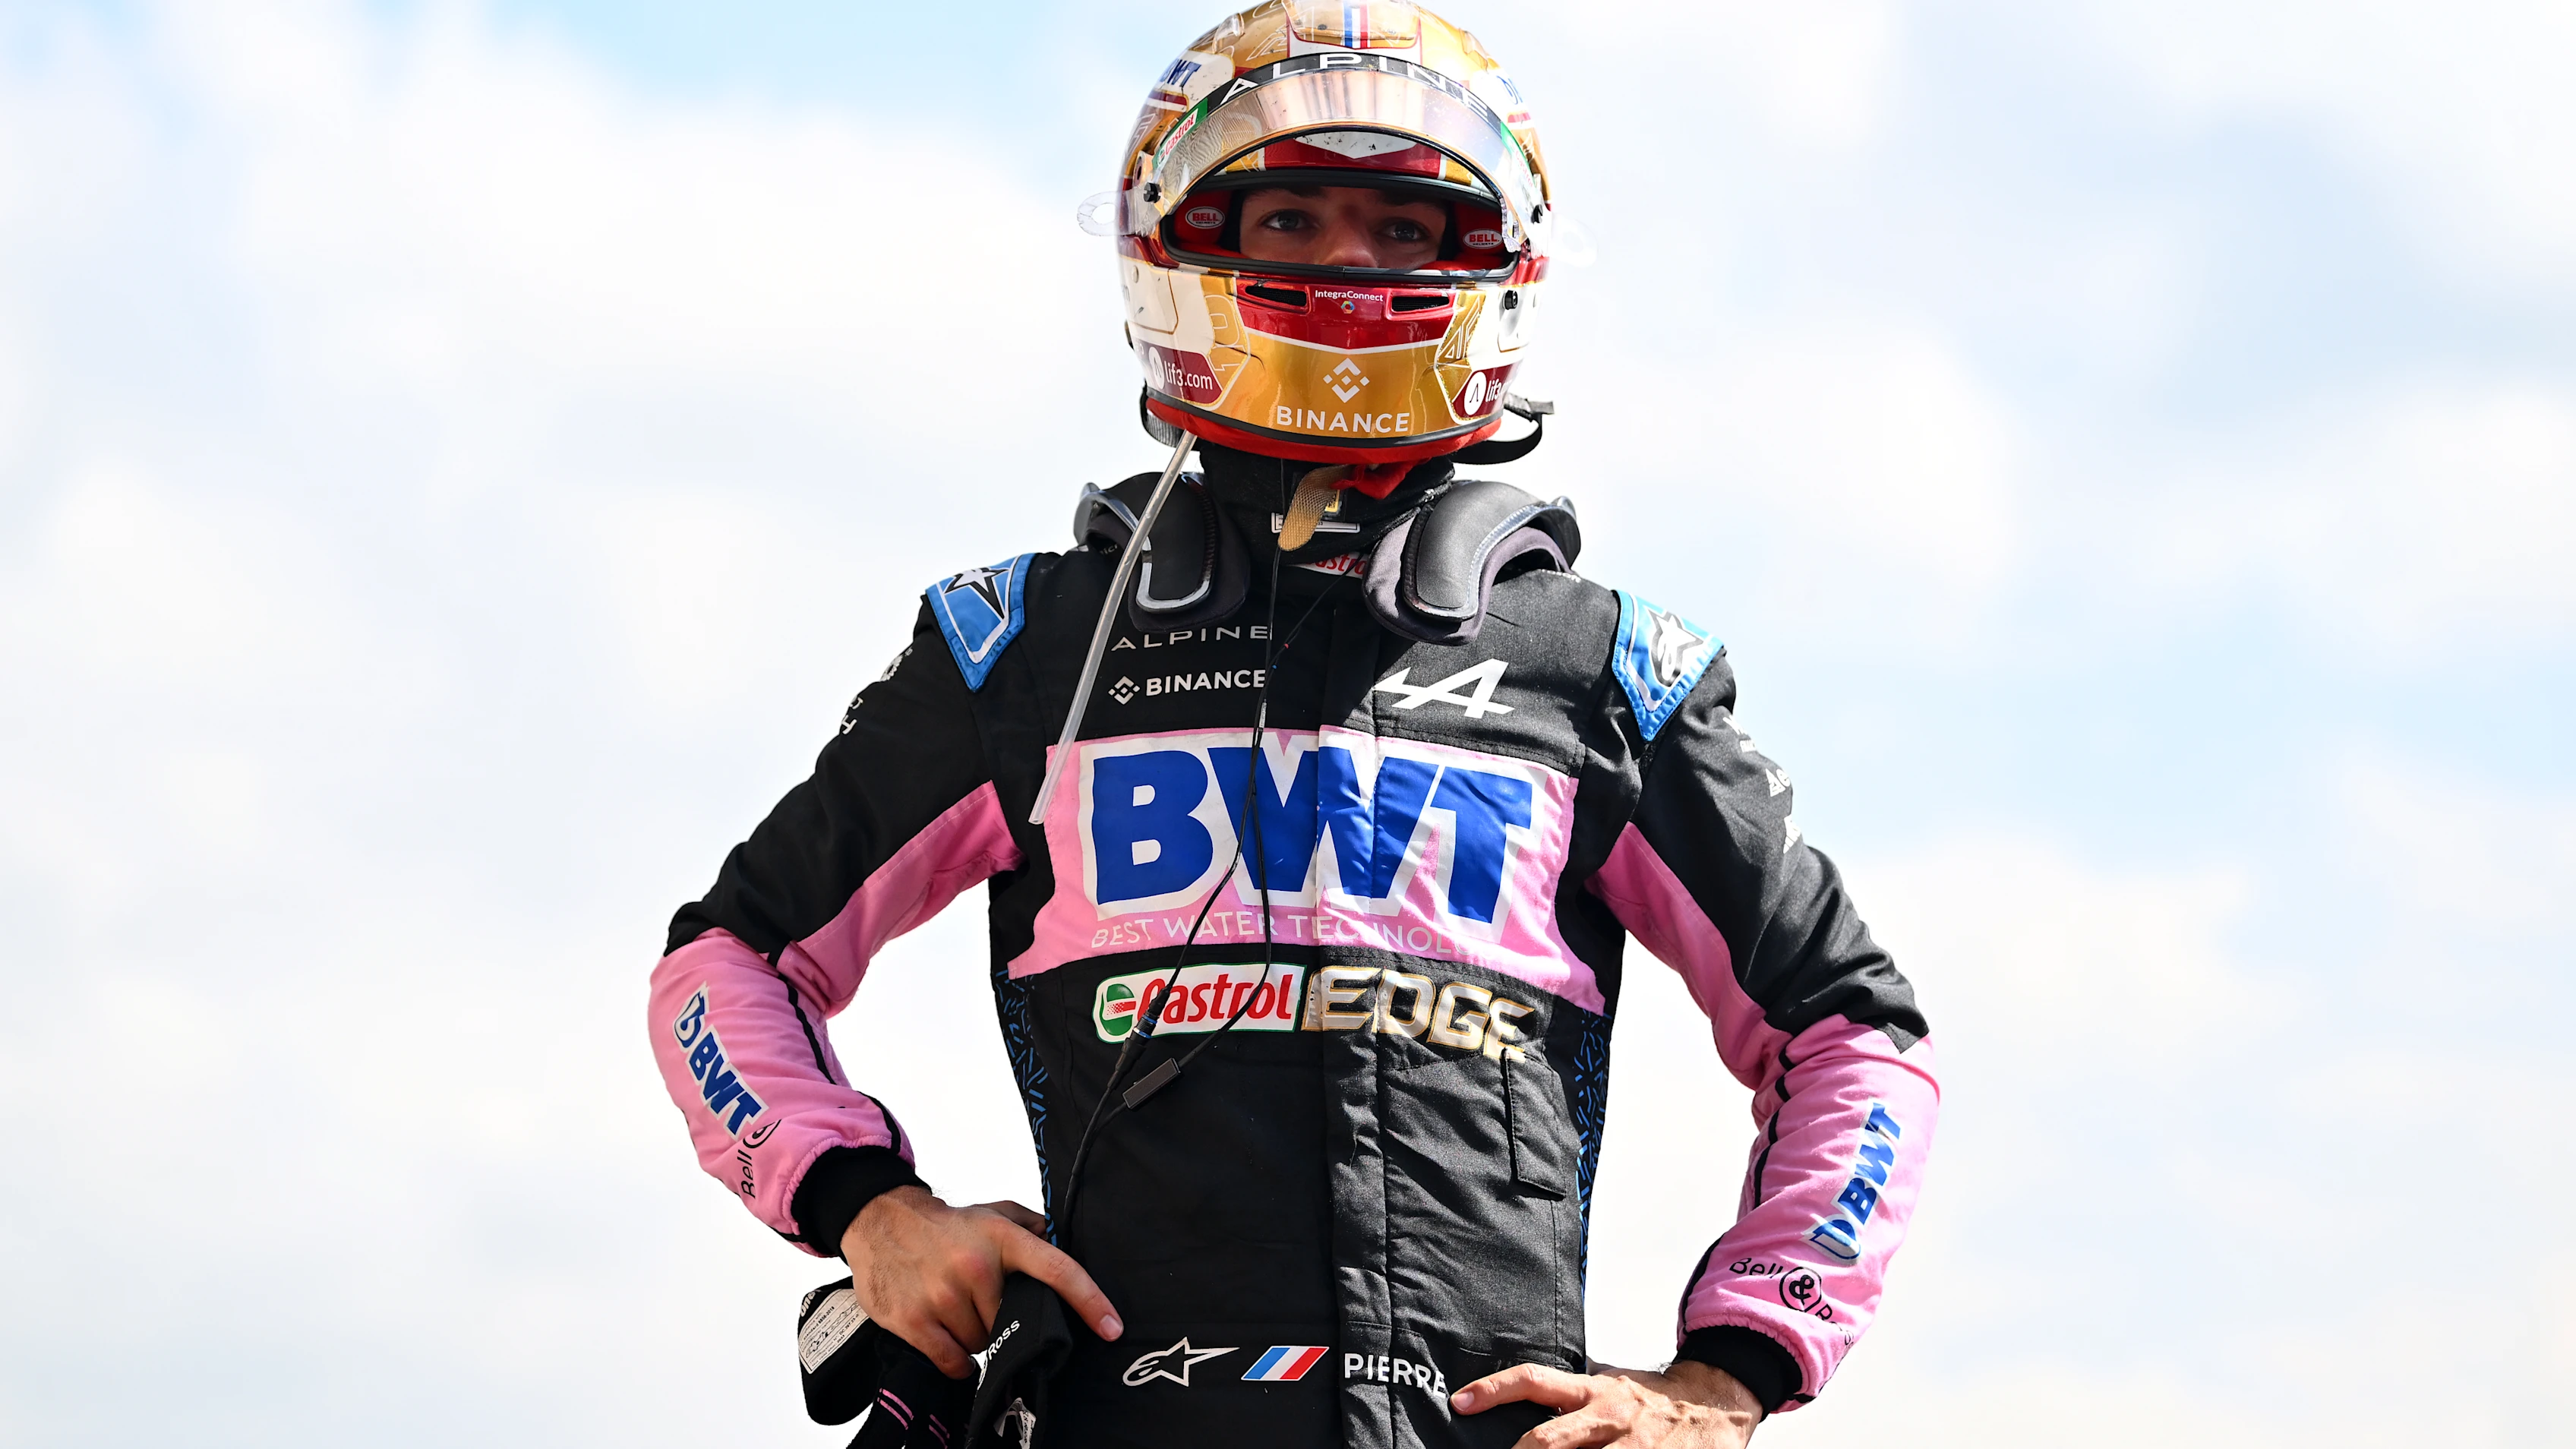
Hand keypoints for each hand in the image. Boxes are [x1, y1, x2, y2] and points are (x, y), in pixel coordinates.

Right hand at [837, 1185, 1122, 1378]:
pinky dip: (957, 1360)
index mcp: (1002, 1239)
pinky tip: (948, 1338)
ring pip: (984, 1343)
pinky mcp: (915, 1320)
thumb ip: (1032, 1228)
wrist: (880, 1221)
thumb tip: (1064, 1242)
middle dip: (1003, 1318)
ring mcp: (943, 1295)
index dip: (1090, 1301)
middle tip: (981, 1299)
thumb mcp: (993, 1214)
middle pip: (1014, 1322)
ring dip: (976, 1336)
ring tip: (956, 1309)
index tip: (1113, 1327)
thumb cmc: (945, 1225)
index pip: (1058, 1270)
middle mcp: (975, 1266)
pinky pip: (955, 1361)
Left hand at [1452, 1360, 1761, 1447]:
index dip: (1493, 1390)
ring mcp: (1628, 1447)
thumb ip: (1569, 1398)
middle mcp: (1606, 1416)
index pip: (1533, 1381)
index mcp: (1592, 1391)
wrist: (1713, 1404)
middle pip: (1547, 1440)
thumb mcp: (1607, 1387)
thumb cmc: (1653, 1401)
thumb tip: (1522, 1405)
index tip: (1461, 1402)